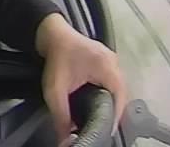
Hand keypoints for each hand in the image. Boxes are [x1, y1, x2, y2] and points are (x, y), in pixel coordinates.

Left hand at [35, 13, 128, 142]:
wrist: (48, 32)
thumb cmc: (55, 56)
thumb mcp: (55, 88)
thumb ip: (61, 114)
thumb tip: (64, 136)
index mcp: (109, 68)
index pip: (120, 101)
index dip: (113, 118)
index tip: (104, 131)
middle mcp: (115, 64)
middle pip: (120, 96)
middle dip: (110, 112)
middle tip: (100, 125)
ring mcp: (111, 61)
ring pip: (116, 89)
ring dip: (108, 102)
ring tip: (98, 116)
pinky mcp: (104, 61)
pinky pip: (110, 81)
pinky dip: (104, 93)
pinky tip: (95, 101)